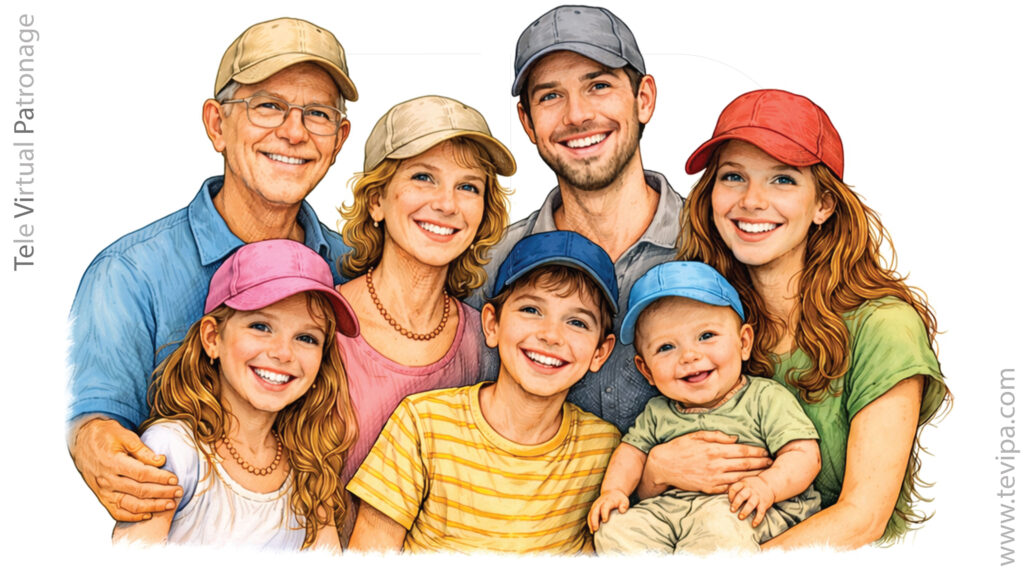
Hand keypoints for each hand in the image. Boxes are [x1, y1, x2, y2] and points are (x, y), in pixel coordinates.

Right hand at [69, 417, 181, 520]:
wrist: (81, 441)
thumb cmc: (105, 435)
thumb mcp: (124, 435)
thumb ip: (142, 450)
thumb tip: (161, 461)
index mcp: (113, 462)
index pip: (141, 474)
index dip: (160, 478)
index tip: (175, 479)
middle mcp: (107, 479)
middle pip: (139, 491)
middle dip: (162, 493)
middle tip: (179, 492)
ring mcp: (103, 491)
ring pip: (130, 504)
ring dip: (152, 507)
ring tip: (170, 505)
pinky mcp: (101, 497)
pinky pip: (116, 512)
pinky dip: (132, 516)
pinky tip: (148, 515)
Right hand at [587, 490, 629, 532]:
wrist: (612, 492)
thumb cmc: (619, 499)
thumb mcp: (624, 500)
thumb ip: (624, 506)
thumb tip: (622, 511)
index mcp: (608, 501)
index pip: (604, 506)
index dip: (604, 513)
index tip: (605, 521)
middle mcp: (600, 503)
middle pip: (595, 511)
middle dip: (594, 520)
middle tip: (596, 529)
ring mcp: (595, 505)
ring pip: (591, 513)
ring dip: (591, 522)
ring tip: (593, 531)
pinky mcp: (593, 509)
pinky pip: (590, 515)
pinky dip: (589, 522)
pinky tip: (592, 530)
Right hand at [642, 430, 771, 496]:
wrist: (663, 465)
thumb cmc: (680, 447)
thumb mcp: (696, 435)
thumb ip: (717, 435)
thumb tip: (736, 438)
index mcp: (714, 449)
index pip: (742, 450)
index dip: (757, 451)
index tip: (766, 451)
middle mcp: (716, 464)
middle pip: (745, 464)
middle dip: (760, 463)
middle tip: (772, 462)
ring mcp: (713, 478)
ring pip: (740, 478)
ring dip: (755, 476)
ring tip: (765, 474)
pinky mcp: (709, 488)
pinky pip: (729, 488)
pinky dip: (740, 487)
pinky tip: (748, 485)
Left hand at [728, 476, 774, 526]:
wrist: (769, 484)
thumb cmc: (752, 485)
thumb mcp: (744, 481)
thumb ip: (735, 487)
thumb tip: (720, 494)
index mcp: (744, 483)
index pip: (735, 488)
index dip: (730, 494)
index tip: (729, 500)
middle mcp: (751, 490)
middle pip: (742, 495)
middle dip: (736, 503)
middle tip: (732, 510)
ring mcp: (758, 497)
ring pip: (751, 504)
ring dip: (745, 511)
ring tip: (740, 517)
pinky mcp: (764, 504)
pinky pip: (761, 512)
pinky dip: (757, 519)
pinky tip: (753, 525)